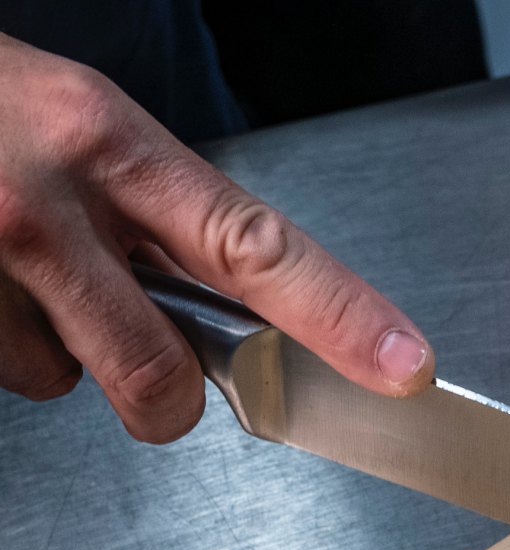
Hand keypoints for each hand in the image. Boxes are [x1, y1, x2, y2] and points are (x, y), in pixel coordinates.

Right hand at [0, 36, 432, 442]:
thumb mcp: (87, 128)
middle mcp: (43, 204)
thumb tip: (251, 317)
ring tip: (20, 272)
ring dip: (58, 352)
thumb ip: (167, 218)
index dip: (341, 316)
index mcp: (108, 143)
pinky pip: (2, 373)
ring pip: (63, 381)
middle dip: (166, 395)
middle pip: (158, 372)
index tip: (404, 365)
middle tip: (147, 360)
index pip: (255, 246)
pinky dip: (0, 342)